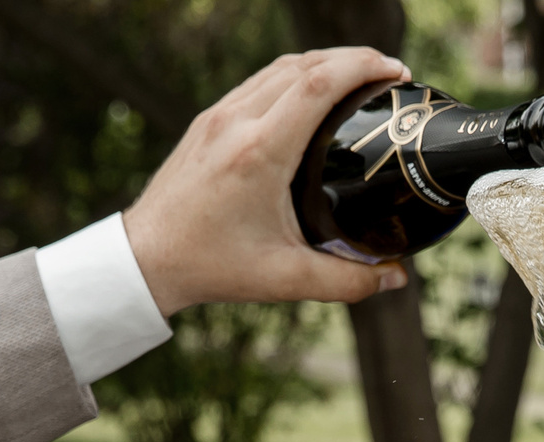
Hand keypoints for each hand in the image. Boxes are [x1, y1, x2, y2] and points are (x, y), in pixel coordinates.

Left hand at [124, 47, 412, 317]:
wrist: (147, 257)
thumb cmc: (213, 266)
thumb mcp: (286, 279)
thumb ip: (347, 280)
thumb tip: (397, 275)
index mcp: (259, 153)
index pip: (317, 85)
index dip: (362, 67)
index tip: (396, 72)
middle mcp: (236, 123)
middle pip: (304, 65)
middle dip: (353, 59)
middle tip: (390, 73)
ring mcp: (218, 116)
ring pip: (279, 68)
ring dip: (324, 62)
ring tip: (360, 76)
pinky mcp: (208, 121)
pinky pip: (258, 82)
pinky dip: (294, 76)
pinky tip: (314, 92)